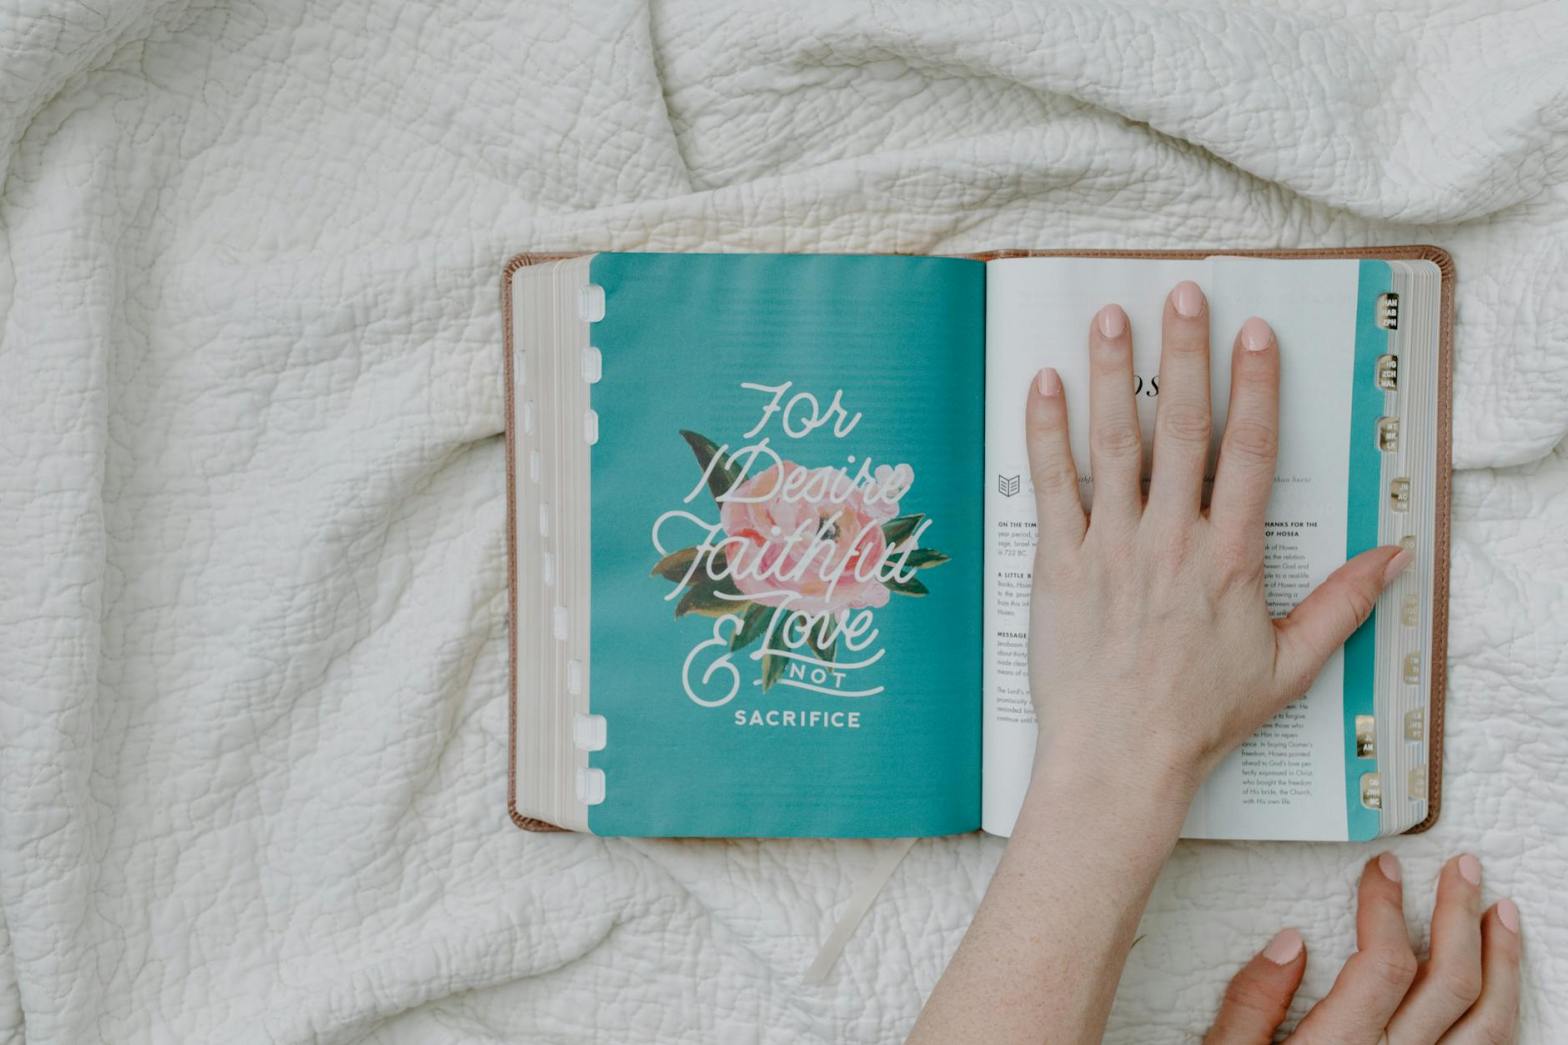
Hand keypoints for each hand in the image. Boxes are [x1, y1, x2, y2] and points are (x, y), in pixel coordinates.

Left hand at [1023, 282, 1409, 793]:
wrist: (1121, 758)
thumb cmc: (1202, 718)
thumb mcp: (1290, 666)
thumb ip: (1343, 605)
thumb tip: (1396, 555)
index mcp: (1230, 557)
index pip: (1249, 452)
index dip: (1255, 385)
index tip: (1253, 333)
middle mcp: (1171, 539)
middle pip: (1182, 427)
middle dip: (1184, 354)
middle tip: (1181, 293)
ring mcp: (1111, 547)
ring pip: (1113, 443)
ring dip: (1110, 374)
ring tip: (1108, 316)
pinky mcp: (1058, 564)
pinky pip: (1051, 485)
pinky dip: (1045, 432)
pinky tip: (1042, 383)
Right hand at [1206, 852, 1522, 1043]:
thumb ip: (1252, 1004)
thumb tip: (1288, 943)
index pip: (1381, 963)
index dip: (1387, 907)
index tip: (1383, 871)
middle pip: (1447, 983)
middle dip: (1459, 916)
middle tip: (1463, 871)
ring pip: (1488, 1025)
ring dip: (1502, 963)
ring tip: (1502, 916)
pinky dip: (1504, 1017)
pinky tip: (1500, 989)